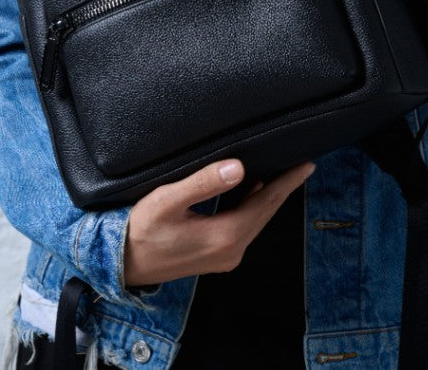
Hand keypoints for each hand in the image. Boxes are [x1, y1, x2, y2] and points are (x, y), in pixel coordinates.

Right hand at [123, 158, 314, 286]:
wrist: (121, 263)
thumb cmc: (140, 229)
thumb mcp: (168, 200)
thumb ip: (203, 182)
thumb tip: (238, 167)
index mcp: (225, 236)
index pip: (265, 203)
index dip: (287, 182)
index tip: (306, 164)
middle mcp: (231, 250)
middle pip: (265, 213)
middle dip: (283, 188)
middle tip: (302, 165)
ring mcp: (224, 256)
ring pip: (255, 221)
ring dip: (269, 198)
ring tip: (283, 175)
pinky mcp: (215, 256)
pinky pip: (243, 227)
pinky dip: (253, 208)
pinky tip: (252, 191)